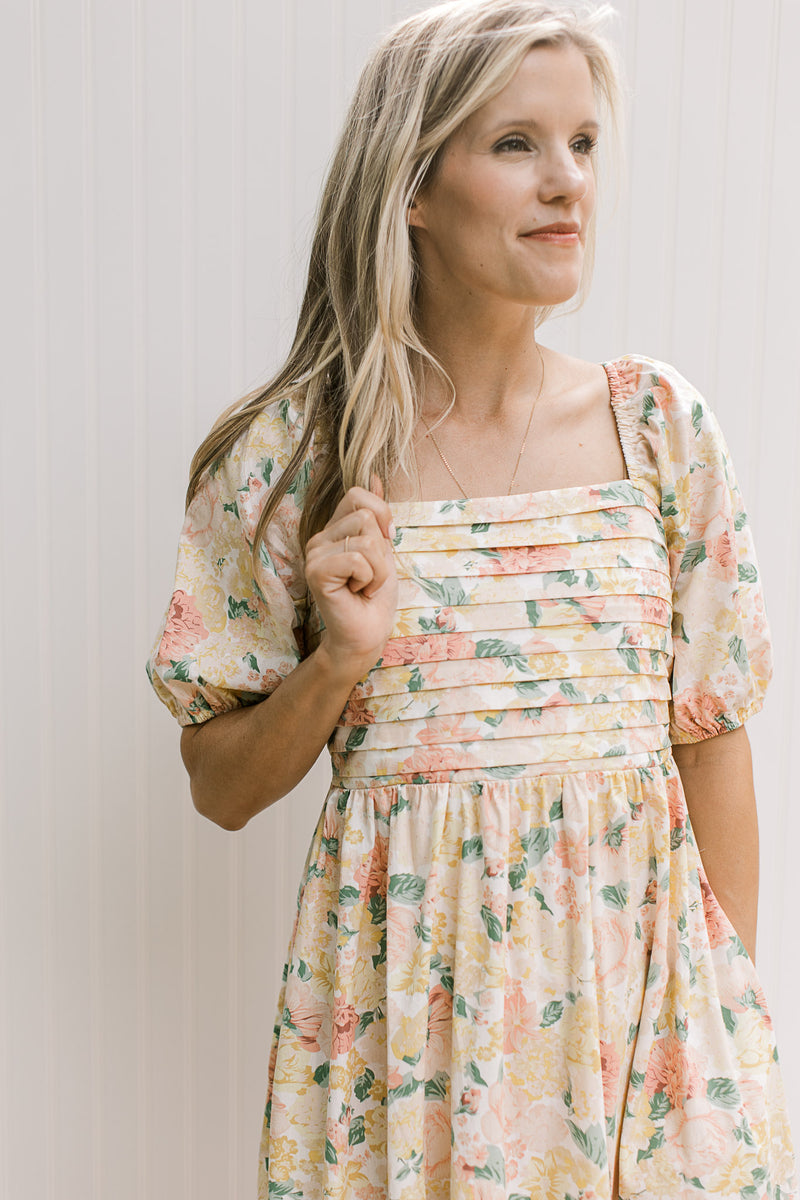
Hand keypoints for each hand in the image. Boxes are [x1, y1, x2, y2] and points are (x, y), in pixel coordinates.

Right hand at [304, 475, 397, 682]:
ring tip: (364, 586)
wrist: (366, 635)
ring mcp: (314, 554)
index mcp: (333, 529)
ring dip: (378, 569)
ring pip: (366, 538)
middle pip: (366, 515)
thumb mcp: (383, 550)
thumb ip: (376, 515)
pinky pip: (357, 558)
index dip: (382, 517)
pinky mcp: (316, 571)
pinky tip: (357, 593)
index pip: (359, 494)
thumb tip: (373, 475)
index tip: (384, 547)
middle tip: (370, 576)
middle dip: (382, 549)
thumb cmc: (374, 598)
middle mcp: (319, 538)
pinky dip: (369, 578)